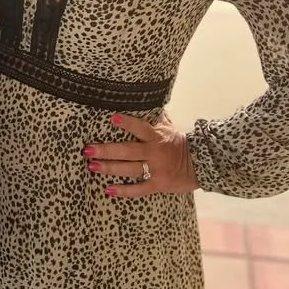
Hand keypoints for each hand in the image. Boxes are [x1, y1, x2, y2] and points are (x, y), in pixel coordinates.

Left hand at [83, 111, 198, 198]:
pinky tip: (108, 189)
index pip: (140, 128)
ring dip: (110, 168)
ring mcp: (156, 170)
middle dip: (107, 150)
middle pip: (128, 151)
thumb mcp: (169, 127)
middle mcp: (155, 153)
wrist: (200, 164)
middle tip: (88, 149)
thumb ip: (156, 116)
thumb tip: (146, 98)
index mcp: (157, 136)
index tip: (112, 118)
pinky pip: (139, 189)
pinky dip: (124, 191)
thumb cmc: (179, 143)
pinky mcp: (158, 185)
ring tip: (92, 166)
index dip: (127, 123)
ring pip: (130, 169)